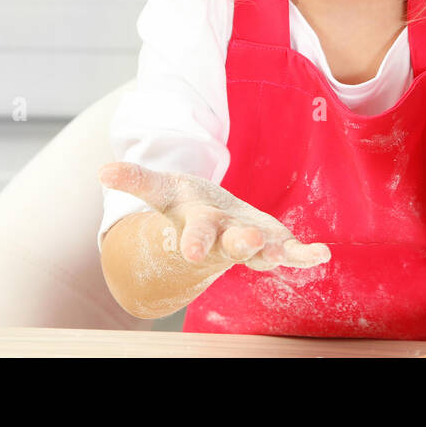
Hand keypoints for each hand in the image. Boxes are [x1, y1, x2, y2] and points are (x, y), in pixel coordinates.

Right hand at [98, 161, 330, 272]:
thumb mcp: (162, 189)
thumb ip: (136, 180)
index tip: (190, 251)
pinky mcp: (272, 242)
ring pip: (264, 252)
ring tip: (296, 255)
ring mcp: (250, 243)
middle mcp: (225, 238)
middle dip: (240, 245)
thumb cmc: (186, 205)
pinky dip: (305, 255)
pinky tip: (322, 255)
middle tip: (249, 243)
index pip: (194, 234)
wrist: (210, 227)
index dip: (193, 241)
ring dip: (278, 253)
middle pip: (232, 244)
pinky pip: (290, 251)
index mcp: (198, 226)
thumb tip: (102, 170)